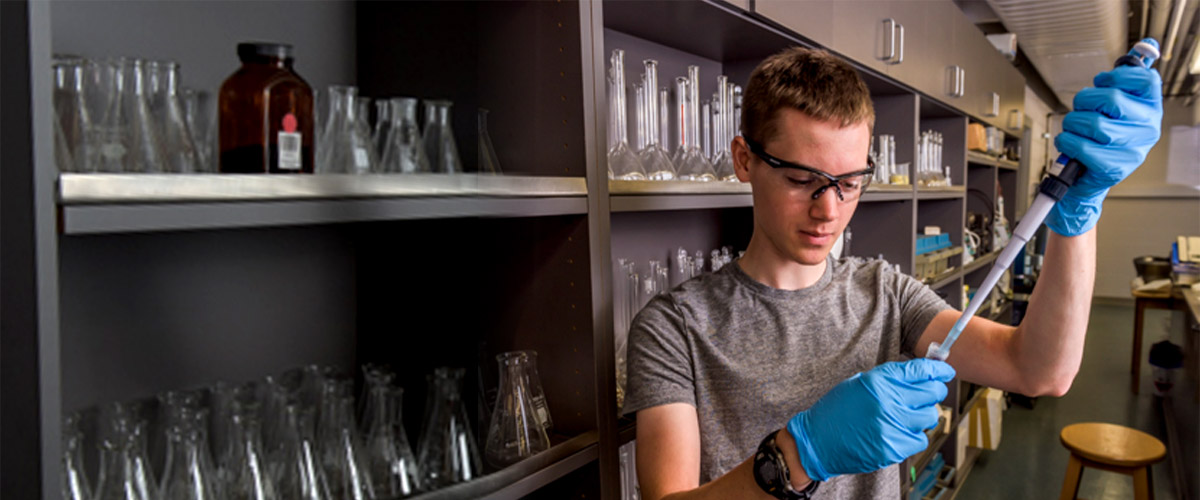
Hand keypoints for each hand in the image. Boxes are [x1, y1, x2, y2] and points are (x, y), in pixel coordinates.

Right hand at [785, 359, 954, 480]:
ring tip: (907, 416)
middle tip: (928, 395)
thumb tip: (920, 374)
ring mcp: (892, 425)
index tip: (945, 371)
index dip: (939, 369)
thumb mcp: (859, 384)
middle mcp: (888, 400)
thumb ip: (889, 379)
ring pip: (930, 417)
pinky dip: (914, 436)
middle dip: (935, 392)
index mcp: (879, 381)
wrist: (817, 441)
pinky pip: (920, 439)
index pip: (921, 370)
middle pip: (933, 393)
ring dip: (923, 415)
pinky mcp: (893, 447)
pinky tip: (900, 433)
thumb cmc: (836, 411)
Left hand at [1048, 40, 1163, 235]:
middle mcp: (1148, 128)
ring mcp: (1133, 150)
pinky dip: (1066, 141)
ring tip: (1074, 130)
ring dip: (1072, 123)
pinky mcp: (1114, 168)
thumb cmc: (1099, 137)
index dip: (1115, 76)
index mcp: (1151, 108)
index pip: (1145, 79)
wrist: (1086, 179)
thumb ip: (1126, 77)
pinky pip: (1081, 145)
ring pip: (1093, 122)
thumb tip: (1146, 45)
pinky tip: (1070, 144)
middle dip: (1084, 100)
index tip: (1101, 83)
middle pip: (1111, 98)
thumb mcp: (1116, 106)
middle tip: (1080, 109)